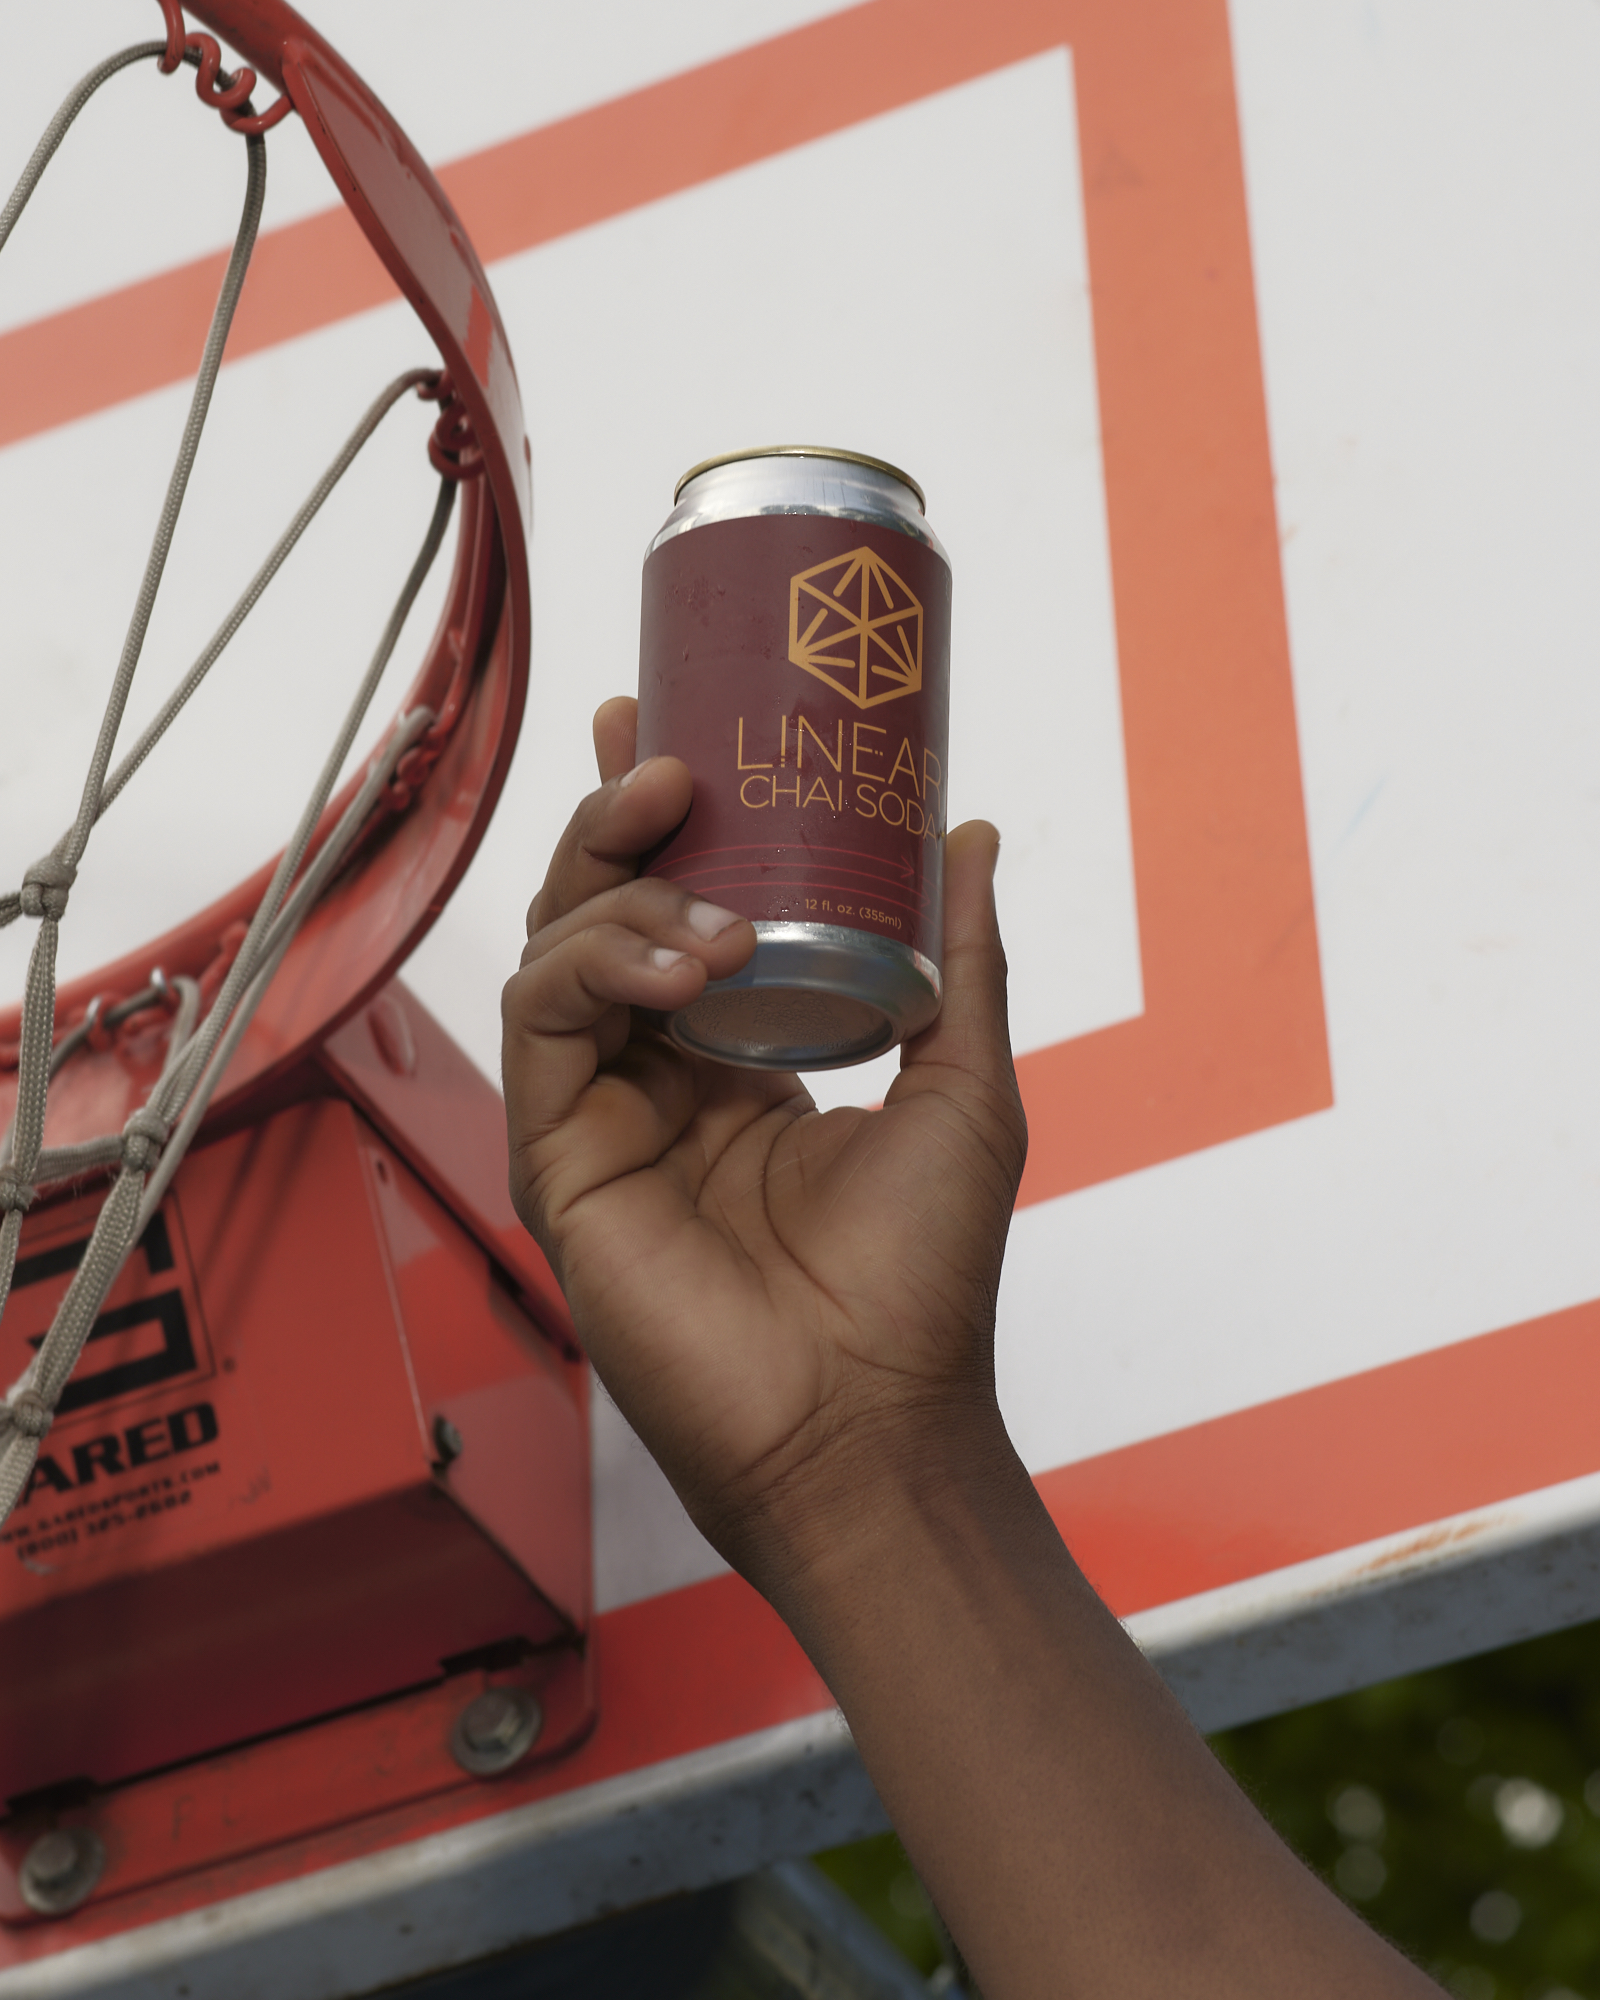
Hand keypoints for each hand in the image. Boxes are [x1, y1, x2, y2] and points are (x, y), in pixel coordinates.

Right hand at [501, 696, 1026, 1582]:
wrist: (871, 1418)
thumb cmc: (920, 1279)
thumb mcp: (962, 1085)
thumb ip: (961, 960)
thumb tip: (969, 833)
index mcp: (733, 1059)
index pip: (672, 910)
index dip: (658, 823)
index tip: (670, 733)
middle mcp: (655, 1079)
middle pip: (598, 913)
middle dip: (616, 823)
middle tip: (665, 761)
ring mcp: (599, 1118)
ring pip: (556, 953)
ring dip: (624, 896)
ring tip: (708, 896)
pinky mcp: (555, 1162)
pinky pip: (541, 1026)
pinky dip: (598, 969)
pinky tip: (681, 968)